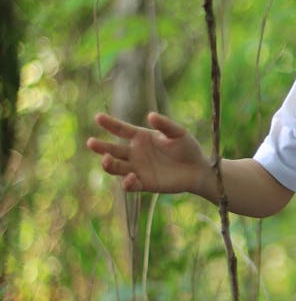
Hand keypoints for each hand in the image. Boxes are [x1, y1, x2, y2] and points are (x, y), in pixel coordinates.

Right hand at [87, 111, 212, 196]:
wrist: (198, 170)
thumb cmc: (187, 148)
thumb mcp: (178, 133)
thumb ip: (165, 124)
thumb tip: (150, 115)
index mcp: (140, 137)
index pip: (121, 129)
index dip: (109, 123)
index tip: (98, 117)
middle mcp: (135, 153)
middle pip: (112, 149)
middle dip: (101, 147)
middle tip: (91, 142)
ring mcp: (137, 169)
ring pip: (116, 167)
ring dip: (109, 165)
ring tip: (106, 160)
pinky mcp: (143, 183)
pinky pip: (129, 184)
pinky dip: (127, 182)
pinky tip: (130, 177)